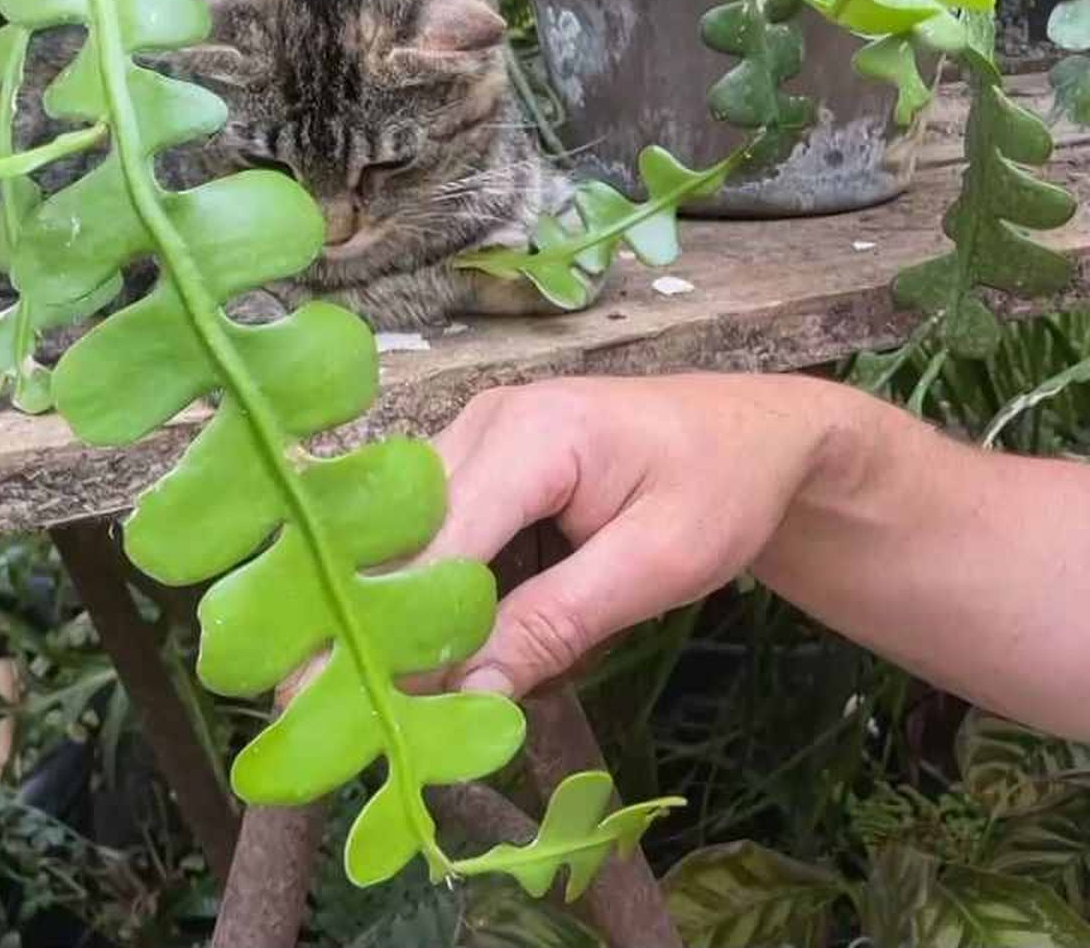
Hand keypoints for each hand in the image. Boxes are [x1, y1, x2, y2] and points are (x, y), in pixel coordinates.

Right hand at [429, 372, 846, 698]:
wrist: (754, 434)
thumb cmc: (722, 488)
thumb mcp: (659, 565)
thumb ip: (559, 622)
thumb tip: (466, 693)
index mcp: (532, 431)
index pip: (440, 539)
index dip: (405, 624)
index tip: (380, 710)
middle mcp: (485, 420)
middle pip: (408, 535)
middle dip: (402, 623)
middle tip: (394, 712)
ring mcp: (477, 435)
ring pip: (415, 537)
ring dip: (425, 610)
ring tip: (440, 683)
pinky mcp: (482, 461)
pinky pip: (442, 532)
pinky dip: (452, 590)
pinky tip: (474, 638)